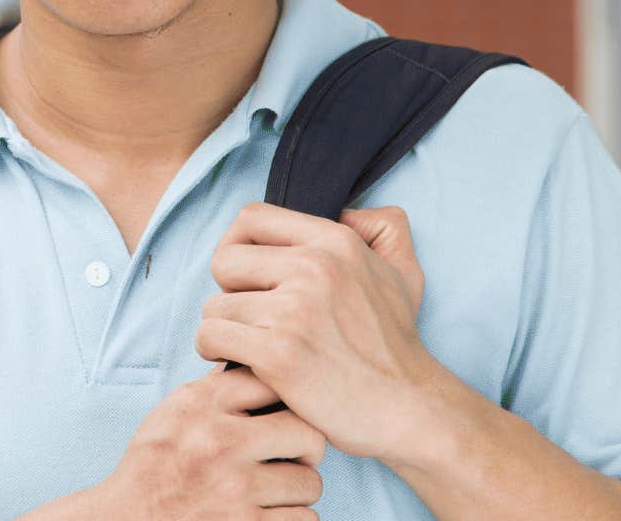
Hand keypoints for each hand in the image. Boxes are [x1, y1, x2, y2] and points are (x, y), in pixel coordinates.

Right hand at [90, 367, 324, 518]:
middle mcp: (220, 441)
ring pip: (310, 482)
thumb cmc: (152, 466)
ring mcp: (234, 487)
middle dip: (307, 448)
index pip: (274, 381)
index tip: (285, 414)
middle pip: (307, 432)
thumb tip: (252, 361)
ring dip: (298, 490)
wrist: (126, 519)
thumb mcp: (173, 413)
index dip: (289, 398)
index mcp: (203, 404)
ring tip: (277, 490)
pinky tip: (273, 513)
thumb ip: (214, 390)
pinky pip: (304, 520)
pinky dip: (294, 519)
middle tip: (296, 457)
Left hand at [196, 203, 446, 461]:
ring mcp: (295, 310)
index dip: (238, 245)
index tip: (248, 276)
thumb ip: (382, 228)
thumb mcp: (402, 272)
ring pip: (215, 305)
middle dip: (230, 292)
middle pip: (224, 261)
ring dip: (224, 328)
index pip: (251, 218)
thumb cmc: (396, 345)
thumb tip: (346, 210)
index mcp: (335, 242)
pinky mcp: (279, 353)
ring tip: (249, 345)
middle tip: (253, 317)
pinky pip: (211, 336)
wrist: (409, 409)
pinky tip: (239, 362)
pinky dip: (215, 351)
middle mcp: (314, 268)